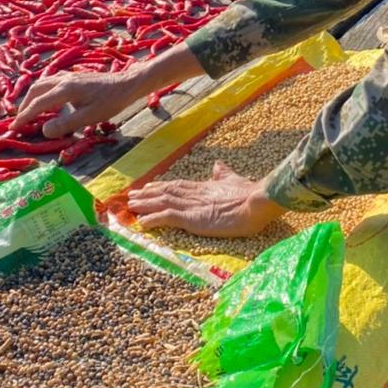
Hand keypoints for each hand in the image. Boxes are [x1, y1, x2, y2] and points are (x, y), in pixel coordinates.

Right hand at [13, 69, 140, 136]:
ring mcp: (69, 76)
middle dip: (25, 106)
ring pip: (42, 84)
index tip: (13, 128)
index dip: (24, 117)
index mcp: (64, 90)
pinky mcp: (75, 77)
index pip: (37, 104)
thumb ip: (65, 124)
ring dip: (33, 97)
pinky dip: (43, 91)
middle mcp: (63, 80)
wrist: (127, 84)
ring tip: (30, 111)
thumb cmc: (110, 102)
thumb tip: (44, 130)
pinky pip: (51, 82)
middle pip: (35, 91)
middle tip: (19, 121)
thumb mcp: (89, 117)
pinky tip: (48, 100)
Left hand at [127, 162, 284, 237]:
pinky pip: (168, 217)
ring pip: (162, 203)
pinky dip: (154, 218)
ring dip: (145, 205)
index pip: (176, 186)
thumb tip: (218, 165)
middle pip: (164, 193)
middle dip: (147, 195)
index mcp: (203, 187)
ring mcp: (192, 206)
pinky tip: (142, 222)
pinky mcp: (193, 218)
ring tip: (130, 207)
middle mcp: (194, 195)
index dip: (160, 187)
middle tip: (130, 197)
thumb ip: (223, 174)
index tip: (147, 187)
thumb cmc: (250, 193)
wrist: (257, 201)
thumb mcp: (234, 180)